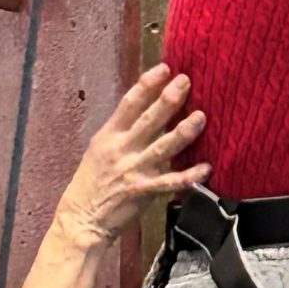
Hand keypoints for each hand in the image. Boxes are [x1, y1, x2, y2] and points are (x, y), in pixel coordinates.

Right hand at [54, 64, 208, 249]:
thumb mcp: (100, 150)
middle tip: (186, 81)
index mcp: (109, 135)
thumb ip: (122, 132)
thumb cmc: (91, 182)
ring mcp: (133, 170)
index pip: (129, 103)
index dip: (147, 84)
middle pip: (149, 120)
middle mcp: (122, 149)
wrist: (82, 219)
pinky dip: (189, 176)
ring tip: (201, 117)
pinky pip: (170, 182)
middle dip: (169, 100)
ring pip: (163, 147)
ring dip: (184, 131)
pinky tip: (206, 168)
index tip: (164, 68)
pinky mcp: (143, 191)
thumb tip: (149, 112)